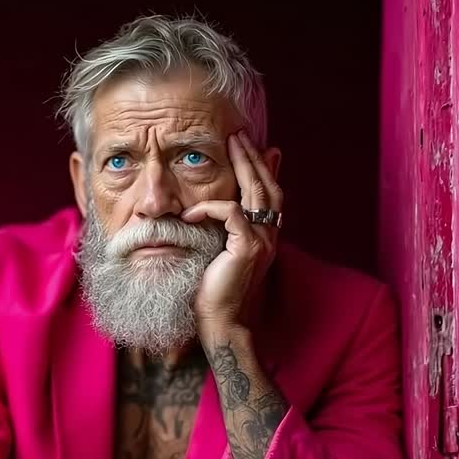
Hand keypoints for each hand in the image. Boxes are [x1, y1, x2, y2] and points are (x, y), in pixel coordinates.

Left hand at [181, 130, 282, 333]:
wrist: (218, 323)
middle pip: (267, 186)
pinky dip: (209, 208)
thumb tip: (205, 209)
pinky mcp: (246, 249)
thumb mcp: (215, 253)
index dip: (263, 168)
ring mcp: (260, 242)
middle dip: (253, 157)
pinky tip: (190, 213)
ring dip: (242, 166)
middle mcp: (268, 237)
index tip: (253, 145)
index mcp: (263, 237)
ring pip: (256, 193)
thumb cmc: (211, 293)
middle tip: (240, 134)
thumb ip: (218, 230)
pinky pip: (231, 213)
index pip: (269, 194)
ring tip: (230, 145)